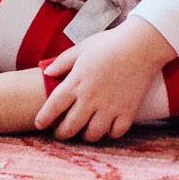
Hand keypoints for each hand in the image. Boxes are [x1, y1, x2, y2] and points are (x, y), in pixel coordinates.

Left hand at [36, 18, 174, 140]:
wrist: (140, 46)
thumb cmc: (108, 44)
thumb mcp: (81, 48)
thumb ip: (62, 62)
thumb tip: (47, 72)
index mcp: (76, 83)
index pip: (53, 107)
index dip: (44, 118)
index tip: (39, 124)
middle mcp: (91, 99)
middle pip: (70, 126)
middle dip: (62, 133)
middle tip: (60, 133)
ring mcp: (110, 108)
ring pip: (93, 134)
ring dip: (85, 135)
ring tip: (84, 130)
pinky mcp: (127, 112)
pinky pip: (115, 133)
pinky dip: (110, 133)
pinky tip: (107, 126)